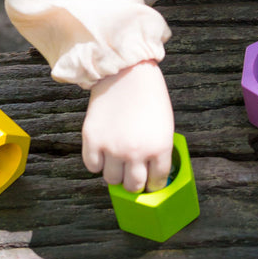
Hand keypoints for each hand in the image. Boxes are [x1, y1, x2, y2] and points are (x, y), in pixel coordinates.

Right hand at [81, 59, 173, 192]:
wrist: (127, 71)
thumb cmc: (149, 96)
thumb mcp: (165, 126)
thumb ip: (157, 152)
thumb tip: (150, 175)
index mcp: (159, 148)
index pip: (156, 182)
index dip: (153, 183)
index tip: (149, 180)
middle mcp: (136, 152)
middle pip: (133, 187)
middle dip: (134, 182)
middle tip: (132, 172)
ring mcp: (112, 147)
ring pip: (111, 180)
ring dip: (115, 171)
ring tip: (117, 157)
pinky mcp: (92, 139)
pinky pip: (92, 166)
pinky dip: (97, 161)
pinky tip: (103, 149)